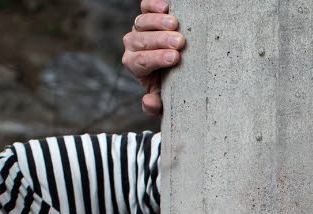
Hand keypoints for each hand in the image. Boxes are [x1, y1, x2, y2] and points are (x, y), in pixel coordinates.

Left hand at [122, 0, 185, 115]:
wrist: (173, 64)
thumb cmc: (169, 82)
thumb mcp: (163, 98)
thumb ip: (155, 106)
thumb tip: (148, 101)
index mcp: (135, 64)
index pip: (141, 61)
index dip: (156, 58)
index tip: (175, 58)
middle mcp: (133, 45)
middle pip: (141, 41)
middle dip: (160, 41)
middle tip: (180, 42)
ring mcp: (139, 28)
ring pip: (141, 22)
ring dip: (158, 23)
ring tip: (175, 24)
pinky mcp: (147, 14)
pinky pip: (145, 7)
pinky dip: (153, 5)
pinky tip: (166, 7)